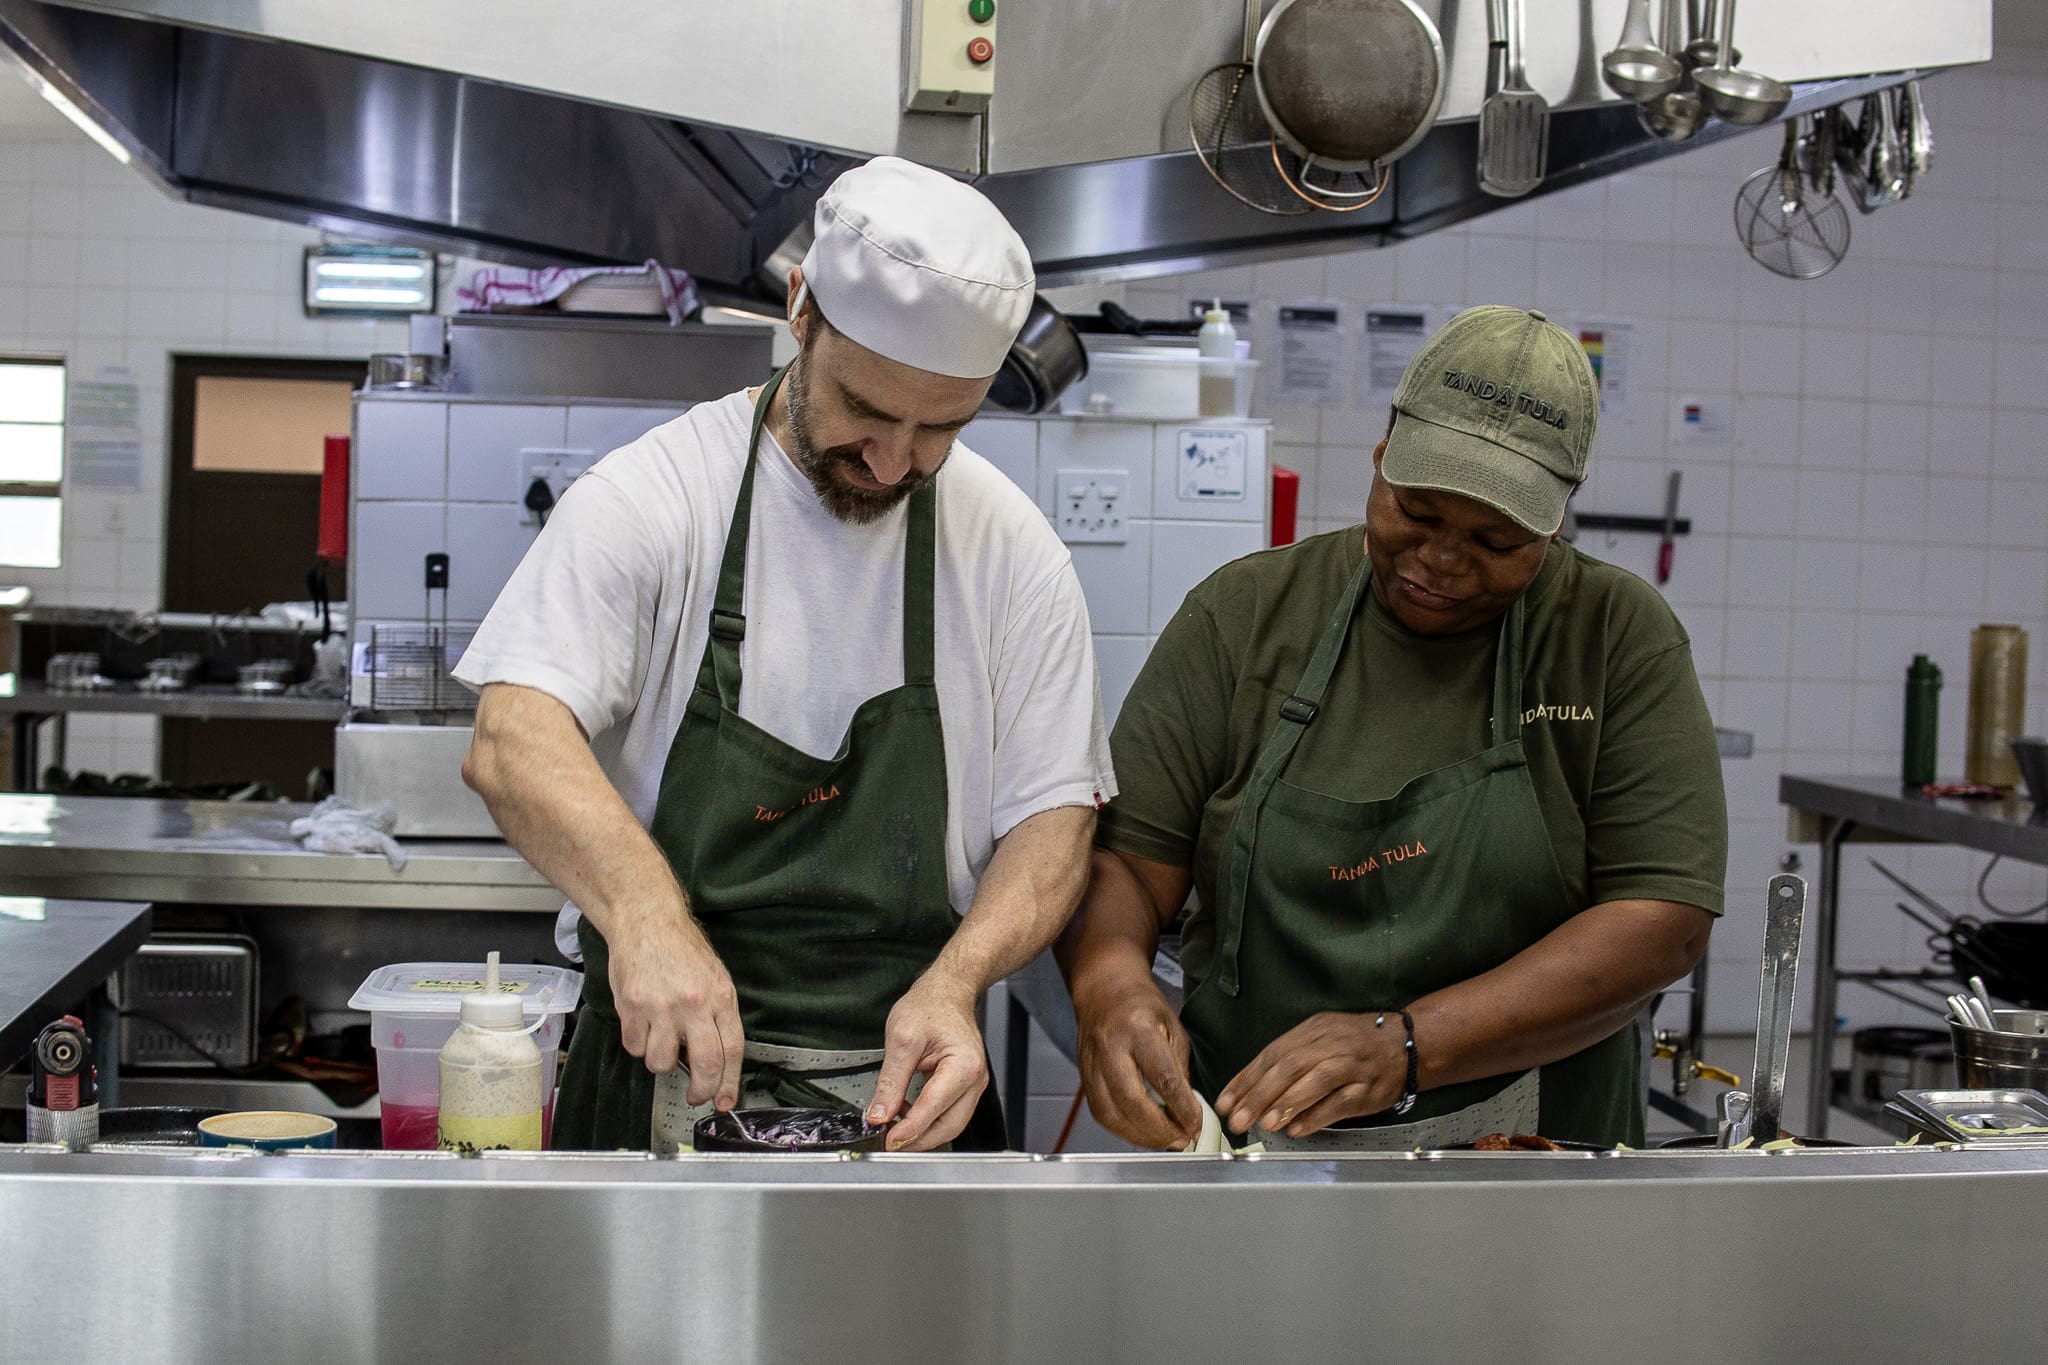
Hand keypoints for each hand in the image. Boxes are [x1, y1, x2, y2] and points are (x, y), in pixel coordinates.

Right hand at [608, 909, 743, 1109]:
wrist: (647, 921)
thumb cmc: (680, 950)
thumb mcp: (714, 978)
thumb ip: (717, 1017)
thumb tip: (719, 1061)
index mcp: (721, 997)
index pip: (733, 1050)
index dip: (729, 1083)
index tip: (725, 1101)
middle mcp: (694, 1004)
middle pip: (706, 1065)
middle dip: (701, 1091)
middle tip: (696, 1096)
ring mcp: (661, 1007)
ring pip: (661, 1063)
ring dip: (661, 1061)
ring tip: (661, 1040)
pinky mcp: (632, 1007)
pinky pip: (634, 1047)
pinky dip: (638, 1043)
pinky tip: (643, 1024)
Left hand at [867, 971, 988, 1150]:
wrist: (947, 992)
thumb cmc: (930, 1007)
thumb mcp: (901, 1040)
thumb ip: (890, 1082)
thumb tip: (879, 1114)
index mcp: (964, 1067)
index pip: (933, 1109)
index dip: (908, 1130)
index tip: (887, 1139)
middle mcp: (975, 1080)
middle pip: (948, 1126)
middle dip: (917, 1139)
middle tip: (888, 1142)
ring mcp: (973, 1085)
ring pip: (950, 1124)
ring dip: (923, 1132)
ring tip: (893, 1127)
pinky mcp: (966, 1087)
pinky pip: (949, 1113)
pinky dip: (928, 1120)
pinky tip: (906, 1113)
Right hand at [1072, 977, 1203, 1149]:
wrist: (1105, 990)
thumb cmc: (1141, 1006)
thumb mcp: (1173, 1029)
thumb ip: (1179, 1071)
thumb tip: (1187, 1112)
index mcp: (1139, 1029)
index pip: (1163, 1078)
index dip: (1182, 1108)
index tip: (1196, 1125)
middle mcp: (1111, 1047)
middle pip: (1131, 1101)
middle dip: (1159, 1129)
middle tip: (1180, 1139)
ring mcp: (1091, 1062)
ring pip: (1110, 1113)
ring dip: (1140, 1136)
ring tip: (1164, 1141)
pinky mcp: (1083, 1076)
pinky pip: (1100, 1112)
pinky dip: (1122, 1129)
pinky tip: (1141, 1132)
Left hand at [1216, 1011, 1405, 1138]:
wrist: (1404, 1044)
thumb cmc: (1353, 1044)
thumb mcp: (1319, 1039)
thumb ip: (1288, 1061)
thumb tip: (1250, 1092)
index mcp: (1312, 1030)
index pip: (1272, 1054)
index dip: (1247, 1079)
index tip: (1226, 1102)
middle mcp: (1330, 1044)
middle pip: (1290, 1066)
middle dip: (1260, 1094)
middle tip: (1239, 1118)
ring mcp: (1352, 1065)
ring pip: (1317, 1081)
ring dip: (1288, 1103)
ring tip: (1266, 1123)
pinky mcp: (1369, 1089)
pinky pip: (1341, 1102)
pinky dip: (1318, 1116)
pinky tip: (1299, 1129)